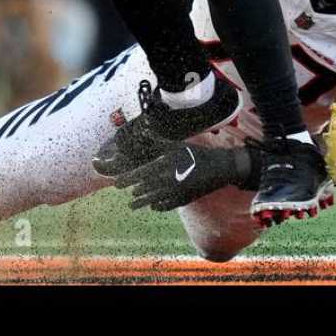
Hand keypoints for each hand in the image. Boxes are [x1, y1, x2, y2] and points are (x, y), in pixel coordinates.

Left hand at [115, 141, 259, 210]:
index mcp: (165, 165)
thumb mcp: (176, 144)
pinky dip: (158, 206)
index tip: (117, 184)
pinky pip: (166, 206)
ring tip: (133, 204)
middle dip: (134, 192)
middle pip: (144, 190)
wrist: (218, 168)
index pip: (140, 175)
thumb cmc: (196, 153)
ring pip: (153, 200)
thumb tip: (142, 129)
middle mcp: (168, 181)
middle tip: (125, 193)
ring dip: (141, 202)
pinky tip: (153, 206)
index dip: (127, 180)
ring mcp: (175, 193)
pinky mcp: (183, 200)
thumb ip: (157, 140)